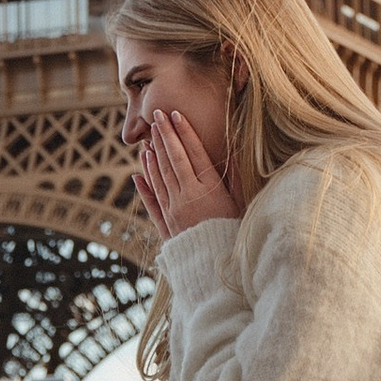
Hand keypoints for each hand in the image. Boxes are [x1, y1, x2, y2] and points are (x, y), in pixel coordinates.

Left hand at [132, 108, 241, 239]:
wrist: (218, 266)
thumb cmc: (235, 232)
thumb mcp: (240, 204)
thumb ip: (235, 177)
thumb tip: (235, 150)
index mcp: (210, 188)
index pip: (194, 153)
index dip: (184, 132)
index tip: (176, 114)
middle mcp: (189, 195)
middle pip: (174, 158)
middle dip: (165, 134)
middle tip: (156, 114)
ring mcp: (174, 209)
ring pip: (160, 175)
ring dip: (153, 153)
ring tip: (148, 135)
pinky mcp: (165, 223)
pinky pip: (152, 198)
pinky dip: (145, 182)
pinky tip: (139, 168)